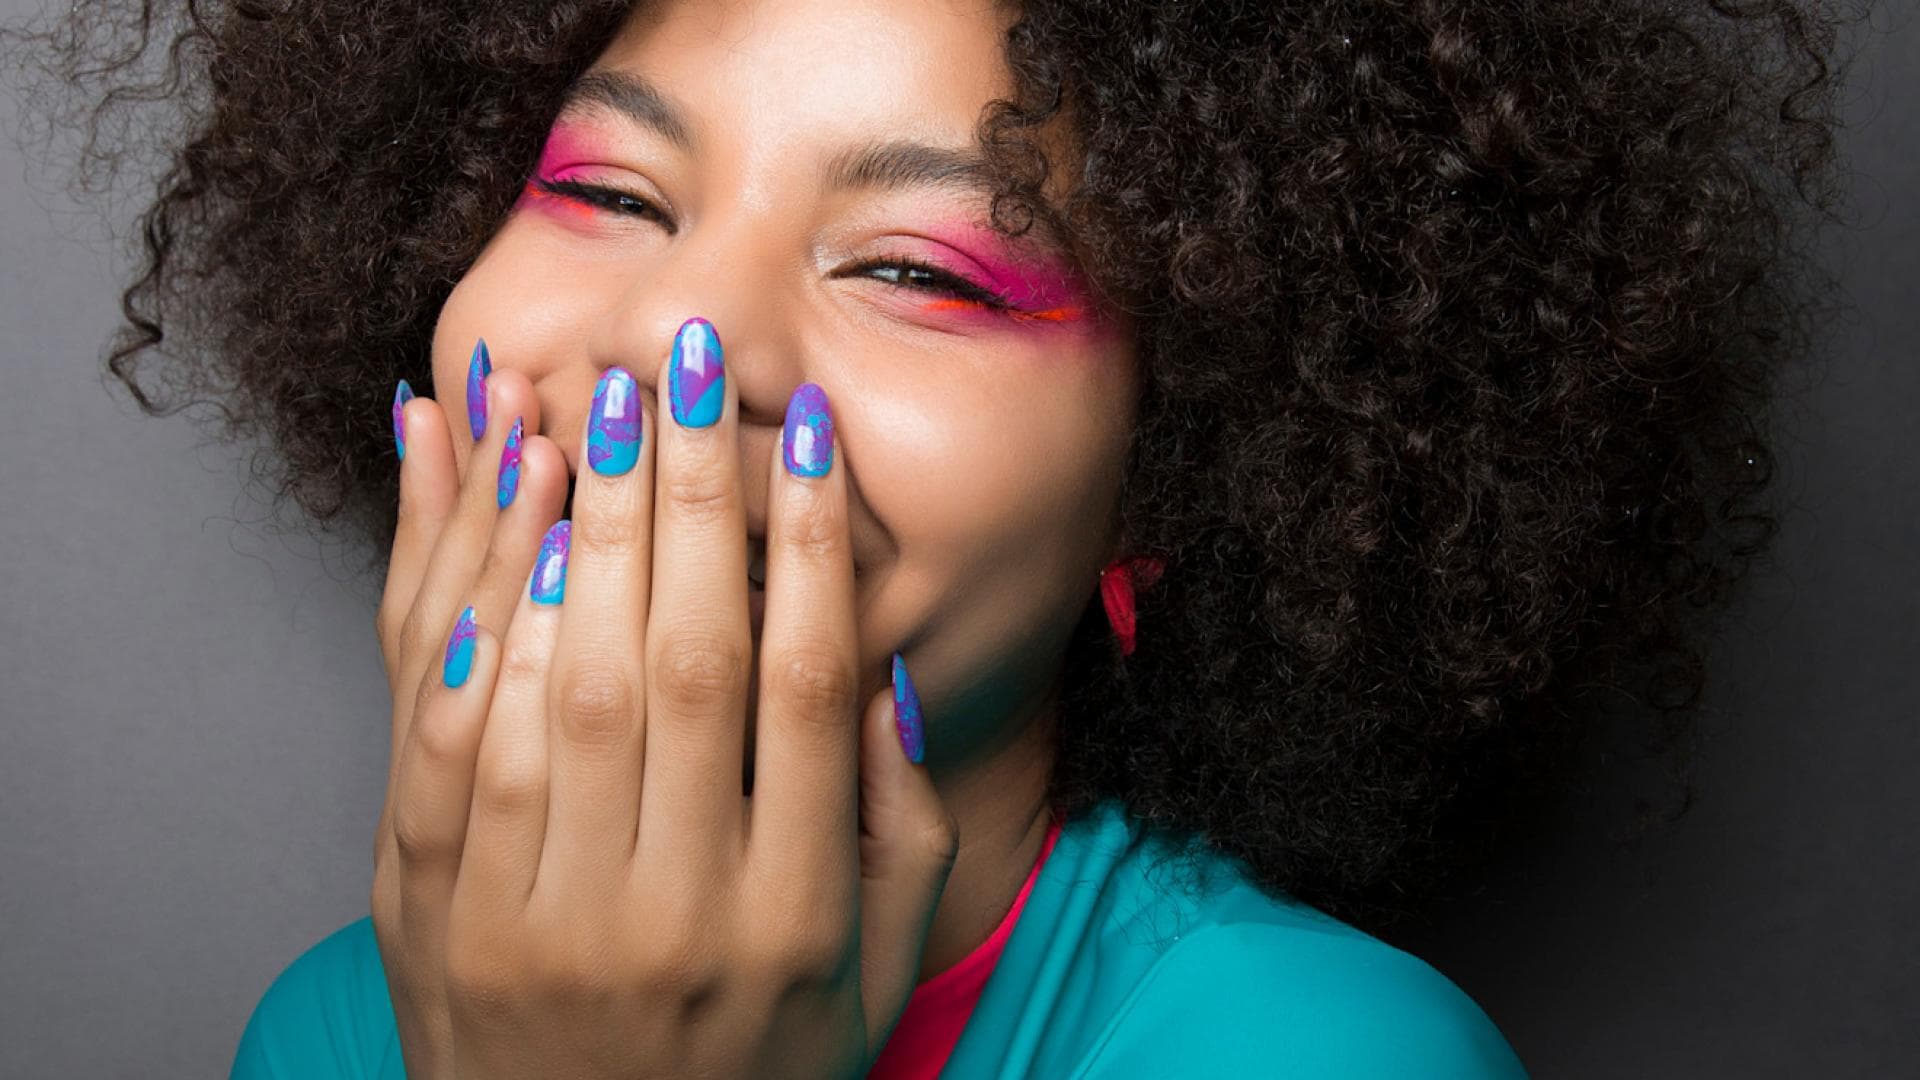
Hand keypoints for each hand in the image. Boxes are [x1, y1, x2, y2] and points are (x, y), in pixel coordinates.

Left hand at [371, 323, 958, 1078]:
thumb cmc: (756, 1065)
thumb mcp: (873, 972)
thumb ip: (900, 827)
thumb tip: (881, 669)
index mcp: (791, 918)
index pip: (801, 694)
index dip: (807, 550)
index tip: (806, 433)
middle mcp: (668, 913)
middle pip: (681, 662)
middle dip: (687, 494)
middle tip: (687, 364)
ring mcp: (539, 916)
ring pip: (559, 686)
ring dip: (575, 528)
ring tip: (589, 402)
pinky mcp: (433, 914)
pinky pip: (444, 744)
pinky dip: (467, 617)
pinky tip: (494, 516)